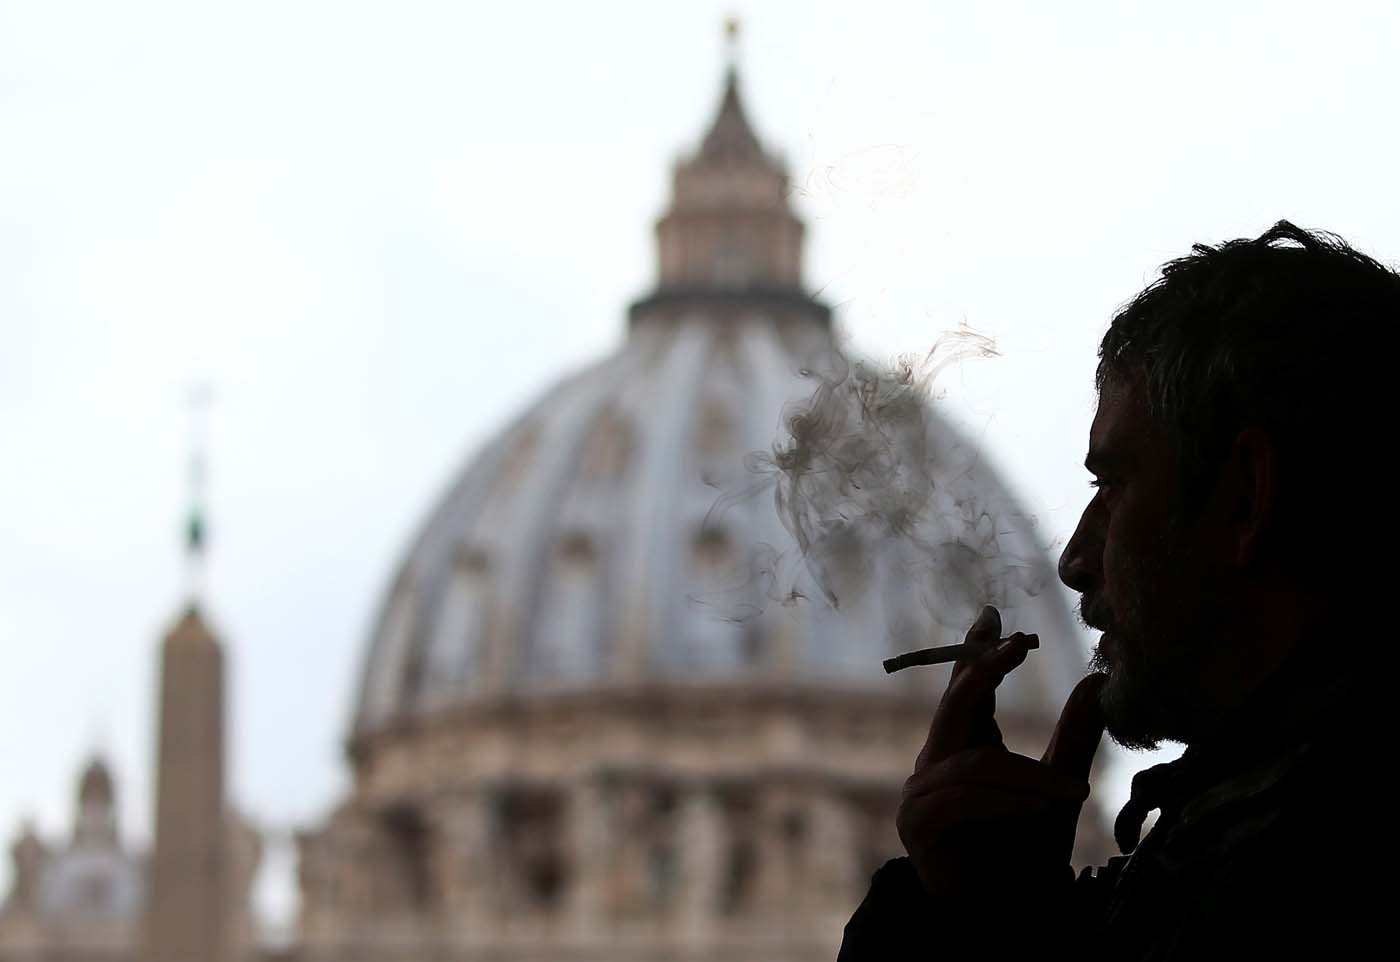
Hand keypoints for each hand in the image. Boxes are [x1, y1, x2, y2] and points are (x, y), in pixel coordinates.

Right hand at [895, 606, 1106, 898]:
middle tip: (1017, 646)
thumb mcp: (1060, 787)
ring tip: (1069, 792)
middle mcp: (936, 763)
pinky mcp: (920, 822)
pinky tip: (1039, 806)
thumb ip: (1073, 737)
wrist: (1010, 915)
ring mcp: (921, 792)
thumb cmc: (1029, 854)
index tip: (994, 615)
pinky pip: (964, 797)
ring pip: (974, 762)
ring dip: (1026, 776)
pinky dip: (1005, 800)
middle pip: (955, 706)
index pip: (966, 690)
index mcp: (962, 748)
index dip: (977, 653)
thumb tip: (1094, 681)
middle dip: (985, 671)